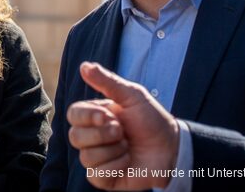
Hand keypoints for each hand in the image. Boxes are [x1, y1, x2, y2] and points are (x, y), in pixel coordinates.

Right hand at [66, 62, 179, 189]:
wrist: (172, 148)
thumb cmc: (152, 120)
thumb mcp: (132, 95)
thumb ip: (107, 81)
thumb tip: (83, 65)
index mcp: (94, 116)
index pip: (73, 115)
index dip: (86, 116)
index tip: (107, 115)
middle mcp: (92, 137)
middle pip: (74, 136)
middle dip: (102, 134)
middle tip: (122, 131)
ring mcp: (97, 158)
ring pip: (86, 157)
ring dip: (112, 150)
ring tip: (128, 146)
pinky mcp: (105, 178)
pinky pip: (95, 175)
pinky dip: (115, 166)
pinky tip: (127, 161)